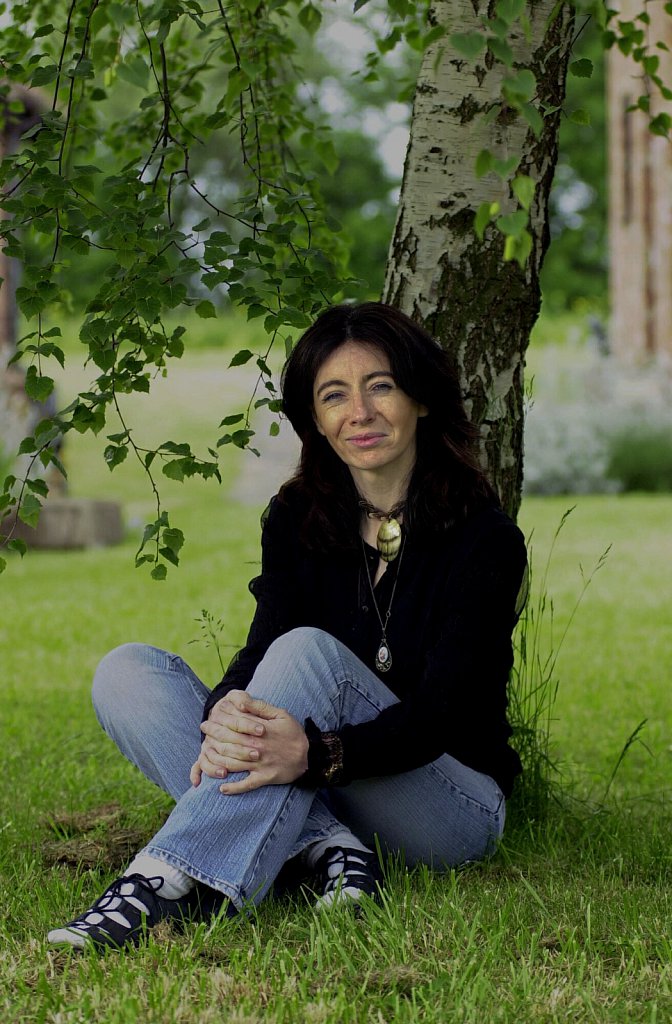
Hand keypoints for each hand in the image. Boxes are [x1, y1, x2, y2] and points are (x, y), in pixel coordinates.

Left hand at [189, 689, 308, 793]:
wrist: (310, 756)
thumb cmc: (293, 733)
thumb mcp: (280, 714)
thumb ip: (259, 707)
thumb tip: (239, 701)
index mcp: (259, 732)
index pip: (232, 727)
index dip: (217, 724)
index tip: (206, 722)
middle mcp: (256, 749)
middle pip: (228, 744)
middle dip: (212, 738)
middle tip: (203, 734)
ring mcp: (259, 765)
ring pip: (232, 764)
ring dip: (216, 761)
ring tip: (206, 755)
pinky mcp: (264, 778)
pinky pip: (246, 786)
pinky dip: (233, 788)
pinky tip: (222, 788)